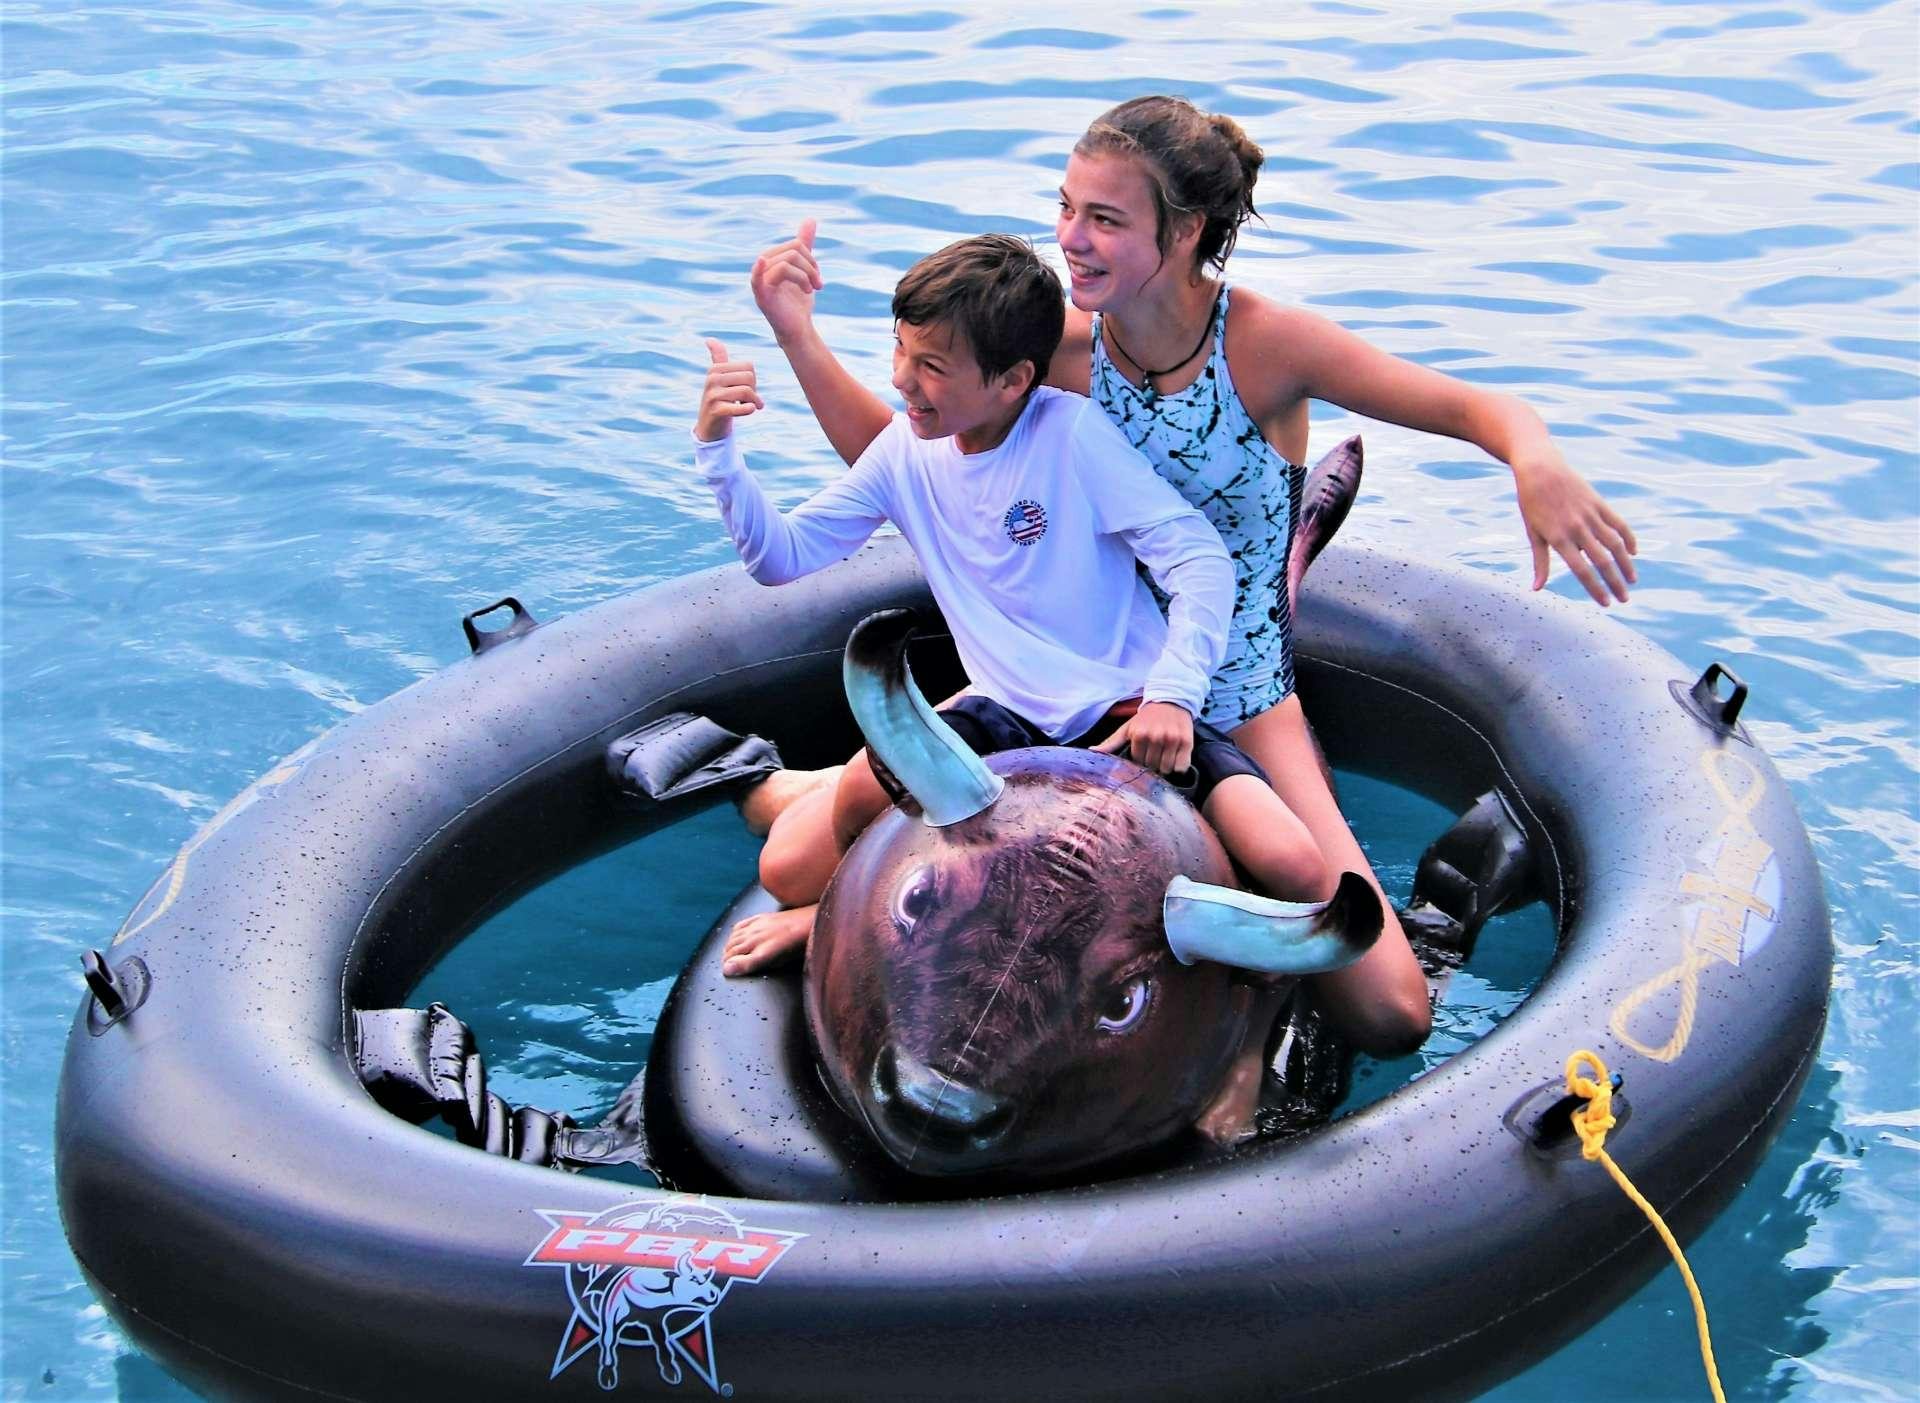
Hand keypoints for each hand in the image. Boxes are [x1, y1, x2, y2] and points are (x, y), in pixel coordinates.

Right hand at [695, 338, 762, 440]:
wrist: (709, 426)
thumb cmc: (719, 399)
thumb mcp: (719, 377)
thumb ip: (718, 358)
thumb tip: (709, 339)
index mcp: (715, 369)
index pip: (748, 366)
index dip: (752, 379)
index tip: (745, 389)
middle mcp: (712, 379)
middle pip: (749, 378)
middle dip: (754, 391)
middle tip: (749, 400)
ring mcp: (713, 395)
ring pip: (747, 392)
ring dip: (753, 402)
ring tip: (749, 407)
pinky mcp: (716, 410)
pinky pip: (741, 407)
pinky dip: (749, 409)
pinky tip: (749, 410)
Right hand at [750, 218, 823, 346]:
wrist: (797, 328)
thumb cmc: (798, 300)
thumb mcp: (804, 269)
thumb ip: (804, 245)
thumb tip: (810, 219)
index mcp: (772, 258)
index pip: (796, 245)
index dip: (811, 259)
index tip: (818, 278)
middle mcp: (763, 266)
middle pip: (793, 252)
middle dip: (811, 268)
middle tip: (818, 286)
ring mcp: (761, 281)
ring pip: (787, 263)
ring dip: (806, 278)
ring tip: (812, 291)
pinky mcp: (762, 296)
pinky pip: (757, 277)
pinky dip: (759, 268)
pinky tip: (761, 262)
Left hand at [1093, 700, 1194, 776]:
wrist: (1171, 701)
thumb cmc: (1146, 718)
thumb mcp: (1127, 728)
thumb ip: (1111, 742)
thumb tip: (1092, 752)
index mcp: (1139, 734)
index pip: (1138, 762)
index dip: (1141, 760)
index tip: (1144, 752)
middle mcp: (1156, 737)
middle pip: (1152, 767)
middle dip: (1153, 764)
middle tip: (1155, 753)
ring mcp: (1172, 740)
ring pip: (1167, 769)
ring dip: (1166, 766)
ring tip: (1165, 754)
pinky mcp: (1187, 742)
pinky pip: (1182, 767)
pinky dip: (1179, 765)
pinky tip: (1175, 756)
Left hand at [1514, 448, 1638, 605]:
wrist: (1540, 468)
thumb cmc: (1531, 503)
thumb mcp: (1533, 533)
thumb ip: (1540, 562)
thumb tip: (1537, 589)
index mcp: (1559, 537)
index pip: (1581, 570)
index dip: (1595, 588)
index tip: (1605, 603)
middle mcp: (1577, 527)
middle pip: (1602, 561)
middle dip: (1615, 583)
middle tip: (1624, 600)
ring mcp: (1590, 514)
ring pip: (1615, 544)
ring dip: (1626, 565)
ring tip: (1632, 581)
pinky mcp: (1599, 503)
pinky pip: (1619, 524)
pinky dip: (1628, 539)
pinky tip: (1632, 553)